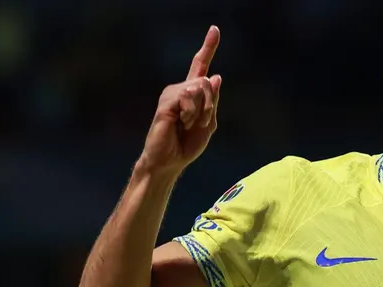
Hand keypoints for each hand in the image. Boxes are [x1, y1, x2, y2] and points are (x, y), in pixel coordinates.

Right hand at [140, 25, 223, 174]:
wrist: (170, 160)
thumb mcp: (208, 124)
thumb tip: (216, 76)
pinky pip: (189, 97)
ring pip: (200, 88)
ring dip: (201, 112)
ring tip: (187, 125)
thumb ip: (212, 102)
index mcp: (193, 93)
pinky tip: (180, 123)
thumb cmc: (187, 144)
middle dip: (210, 105)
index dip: (208, 47)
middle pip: (208, 81)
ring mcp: (172, 94)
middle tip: (199, 123)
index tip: (215, 29)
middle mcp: (181, 89)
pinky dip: (191, 114)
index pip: (201, 66)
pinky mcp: (166, 101)